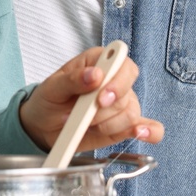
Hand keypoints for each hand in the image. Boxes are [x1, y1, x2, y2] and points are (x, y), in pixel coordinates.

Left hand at [19, 46, 165, 151]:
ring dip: (107, 125)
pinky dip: (149, 131)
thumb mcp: (53, 87)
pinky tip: (141, 133)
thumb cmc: (50, 99)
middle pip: (128, 95)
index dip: (117, 83)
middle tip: (86, 116)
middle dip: (105, 111)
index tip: (101, 98)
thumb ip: (73, 79)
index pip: (124, 66)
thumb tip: (94, 74)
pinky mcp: (125, 126)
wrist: (44, 125)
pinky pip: (150, 128)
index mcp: (100, 62)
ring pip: (131, 115)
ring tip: (87, 124)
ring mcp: (123, 104)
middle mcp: (116, 82)